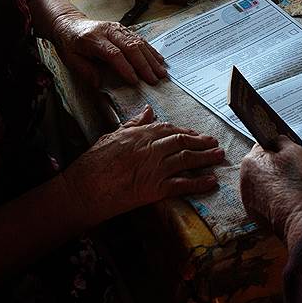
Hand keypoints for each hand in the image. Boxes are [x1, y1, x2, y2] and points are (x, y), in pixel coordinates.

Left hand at [51, 11, 166, 86]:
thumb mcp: (70, 59)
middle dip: (144, 65)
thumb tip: (99, 84)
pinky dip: (151, 50)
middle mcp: (108, 31)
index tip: (134, 81)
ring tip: (161, 72)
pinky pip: (140, 39)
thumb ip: (85, 71)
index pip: (113, 53)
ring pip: (138, 42)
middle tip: (154, 79)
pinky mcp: (123, 29)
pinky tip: (159, 60)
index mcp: (93, 38)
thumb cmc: (69, 43)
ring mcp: (118, 28)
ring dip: (151, 58)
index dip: (125, 67)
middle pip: (130, 47)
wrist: (69, 23)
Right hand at [63, 105, 223, 226]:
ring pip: (186, 160)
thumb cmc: (92, 165)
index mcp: (139, 134)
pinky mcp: (154, 189)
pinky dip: (199, 183)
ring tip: (219, 156)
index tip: (196, 134)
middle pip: (182, 142)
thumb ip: (132, 124)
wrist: (82, 191)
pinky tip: (211, 181)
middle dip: (201, 142)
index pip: (168, 129)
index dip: (186, 131)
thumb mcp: (110, 137)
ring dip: (206, 158)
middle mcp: (150, 148)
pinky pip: (182, 185)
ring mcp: (154, 169)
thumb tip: (147, 111)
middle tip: (215, 142)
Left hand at [240, 136, 301, 249]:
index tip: (287, 158)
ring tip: (288, 188)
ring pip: (260, 182)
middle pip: (260, 165)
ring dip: (270, 183)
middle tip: (290, 174)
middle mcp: (243, 177)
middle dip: (273, 167)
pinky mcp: (252, 212)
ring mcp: (246, 196)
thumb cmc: (297, 182)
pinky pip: (261, 199)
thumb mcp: (295, 151)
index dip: (277, 151)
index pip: (262, 147)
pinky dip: (270, 198)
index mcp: (251, 159)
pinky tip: (283, 200)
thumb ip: (282, 140)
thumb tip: (276, 139)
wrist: (299, 216)